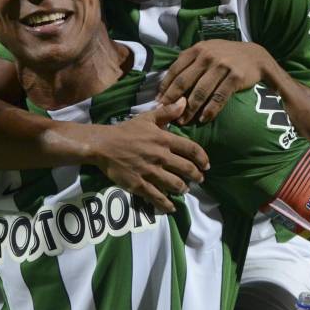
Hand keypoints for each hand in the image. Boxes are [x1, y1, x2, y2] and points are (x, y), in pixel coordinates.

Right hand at [90, 98, 209, 212]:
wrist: (103, 145)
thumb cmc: (126, 130)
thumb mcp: (147, 118)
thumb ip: (167, 112)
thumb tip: (184, 102)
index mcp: (164, 139)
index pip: (191, 149)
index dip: (202, 158)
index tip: (206, 165)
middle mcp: (160, 156)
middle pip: (186, 169)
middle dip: (196, 176)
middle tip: (199, 179)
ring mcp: (150, 171)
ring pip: (175, 184)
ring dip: (183, 188)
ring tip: (184, 189)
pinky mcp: (139, 184)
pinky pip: (156, 197)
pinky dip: (166, 204)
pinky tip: (171, 207)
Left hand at [157, 40, 268, 124]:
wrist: (256, 54)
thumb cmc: (225, 55)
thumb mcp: (205, 51)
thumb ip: (188, 63)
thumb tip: (166, 83)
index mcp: (196, 50)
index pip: (175, 70)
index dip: (165, 88)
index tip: (158, 102)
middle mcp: (207, 56)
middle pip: (184, 82)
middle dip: (173, 100)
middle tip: (166, 114)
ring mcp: (222, 66)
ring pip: (200, 92)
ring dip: (189, 109)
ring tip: (183, 121)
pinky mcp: (235, 77)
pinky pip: (219, 97)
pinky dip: (210, 110)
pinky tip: (203, 119)